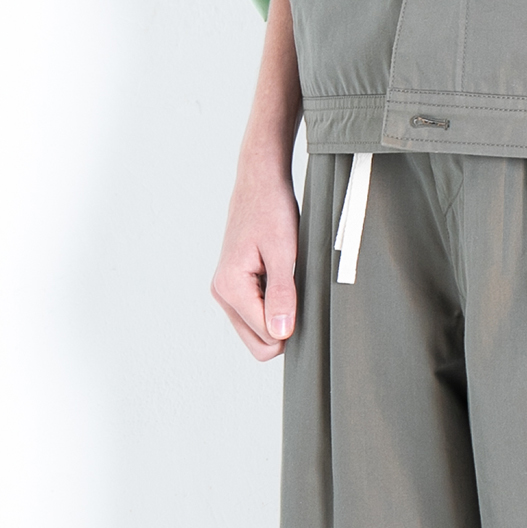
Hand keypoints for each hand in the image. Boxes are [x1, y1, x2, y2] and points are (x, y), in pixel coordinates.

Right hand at [212, 153, 299, 359]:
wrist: (260, 184)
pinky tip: (281, 279)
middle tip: (299, 292)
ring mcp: (226, 292)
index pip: (266, 336)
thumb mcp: (284, 251)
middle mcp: (222, 293)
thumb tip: (281, 332)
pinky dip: (273, 306)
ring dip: (278, 315)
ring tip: (288, 281)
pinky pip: (256, 315)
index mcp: (229, 287)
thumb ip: (282, 294)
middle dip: (283, 326)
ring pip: (257, 332)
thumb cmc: (271, 209)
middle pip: (259, 343)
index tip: (304, 295)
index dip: (292, 324)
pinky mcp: (234, 288)